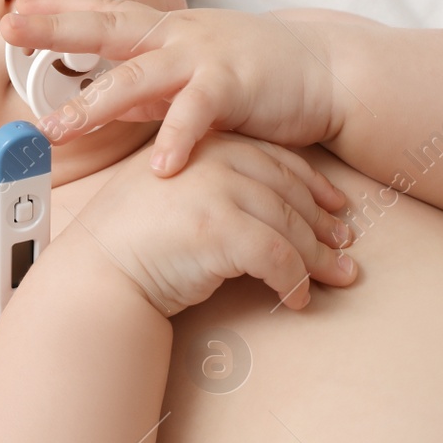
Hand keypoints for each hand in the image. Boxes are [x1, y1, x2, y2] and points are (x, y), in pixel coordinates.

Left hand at [0, 0, 337, 176]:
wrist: (325, 71)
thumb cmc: (256, 76)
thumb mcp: (193, 76)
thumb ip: (151, 90)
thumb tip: (107, 103)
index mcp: (165, 33)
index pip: (102, 13)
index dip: (57, 10)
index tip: (13, 8)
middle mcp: (178, 37)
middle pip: (106, 26)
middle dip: (56, 27)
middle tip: (10, 27)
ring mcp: (204, 58)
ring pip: (139, 76)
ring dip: (94, 103)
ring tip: (58, 129)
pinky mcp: (235, 87)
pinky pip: (198, 113)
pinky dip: (177, 138)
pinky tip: (158, 167)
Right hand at [69, 131, 356, 316]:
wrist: (96, 274)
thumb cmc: (128, 242)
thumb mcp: (169, 192)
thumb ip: (210, 183)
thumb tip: (261, 205)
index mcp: (204, 144)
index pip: (274, 160)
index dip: (312, 185)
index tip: (335, 206)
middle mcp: (214, 160)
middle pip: (289, 192)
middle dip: (324, 224)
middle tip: (346, 248)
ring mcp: (218, 191)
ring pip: (290, 226)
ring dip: (320, 258)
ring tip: (340, 276)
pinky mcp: (221, 229)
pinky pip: (278, 258)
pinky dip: (294, 281)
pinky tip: (298, 299)